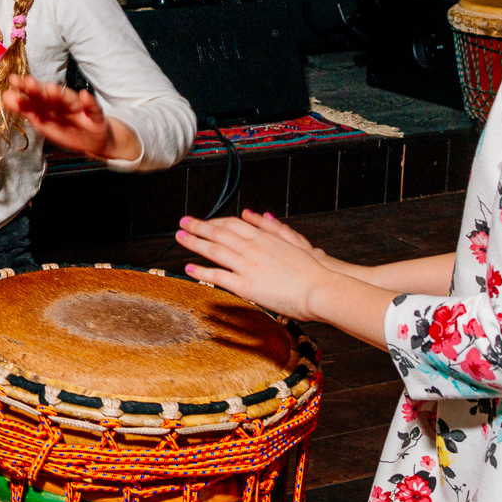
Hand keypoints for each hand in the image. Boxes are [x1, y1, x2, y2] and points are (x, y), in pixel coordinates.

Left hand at [1, 75, 141, 160]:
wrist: (98, 141)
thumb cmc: (69, 129)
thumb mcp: (45, 123)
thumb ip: (26, 110)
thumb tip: (4, 96)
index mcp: (50, 108)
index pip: (35, 97)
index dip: (24, 90)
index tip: (12, 81)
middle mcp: (64, 106)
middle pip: (50, 97)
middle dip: (38, 90)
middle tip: (26, 82)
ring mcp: (81, 110)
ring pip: (70, 101)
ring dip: (61, 95)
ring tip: (50, 88)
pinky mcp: (97, 118)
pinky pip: (94, 110)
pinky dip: (90, 103)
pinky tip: (85, 96)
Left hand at [175, 213, 337, 319]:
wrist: (321, 287)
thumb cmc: (312, 268)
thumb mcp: (292, 239)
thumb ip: (270, 226)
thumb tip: (252, 214)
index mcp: (263, 236)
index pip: (232, 224)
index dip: (215, 222)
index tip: (205, 222)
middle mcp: (252, 247)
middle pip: (218, 233)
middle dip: (198, 226)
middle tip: (182, 222)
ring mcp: (247, 265)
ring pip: (214, 250)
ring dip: (194, 243)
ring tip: (179, 238)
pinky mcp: (246, 285)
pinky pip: (218, 276)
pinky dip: (201, 271)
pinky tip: (189, 268)